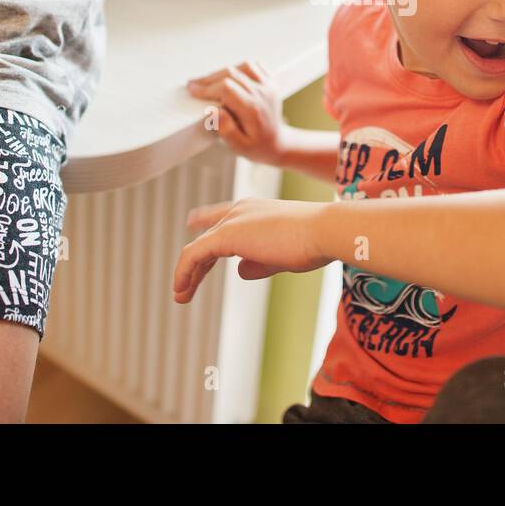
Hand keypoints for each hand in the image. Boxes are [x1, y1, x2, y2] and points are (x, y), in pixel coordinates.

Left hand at [172, 198, 332, 302]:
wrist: (323, 231)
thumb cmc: (313, 243)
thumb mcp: (282, 255)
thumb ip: (259, 262)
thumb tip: (240, 270)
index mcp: (255, 209)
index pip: (223, 216)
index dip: (205, 221)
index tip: (191, 223)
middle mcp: (240, 210)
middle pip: (208, 237)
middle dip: (194, 264)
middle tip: (183, 287)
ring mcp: (232, 220)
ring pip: (198, 248)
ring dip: (187, 274)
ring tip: (180, 296)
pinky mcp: (226, 234)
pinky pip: (194, 255)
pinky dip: (184, 273)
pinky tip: (181, 289)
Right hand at [186, 59, 284, 164]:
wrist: (277, 143)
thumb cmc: (256, 146)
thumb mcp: (238, 147)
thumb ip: (226, 130)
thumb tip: (214, 111)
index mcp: (253, 109)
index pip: (226, 89)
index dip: (207, 87)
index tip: (192, 90)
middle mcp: (262, 94)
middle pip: (232, 74)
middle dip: (209, 78)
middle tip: (193, 85)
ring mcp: (269, 86)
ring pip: (243, 66)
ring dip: (224, 72)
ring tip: (209, 81)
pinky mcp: (271, 82)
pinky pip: (256, 65)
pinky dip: (241, 67)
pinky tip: (231, 76)